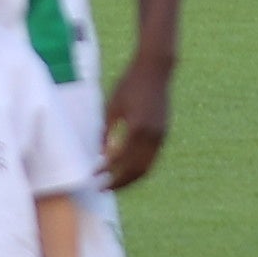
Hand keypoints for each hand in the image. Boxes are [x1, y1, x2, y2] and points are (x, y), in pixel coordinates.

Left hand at [98, 47, 172, 191]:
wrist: (156, 69)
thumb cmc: (130, 84)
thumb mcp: (113, 106)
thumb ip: (107, 132)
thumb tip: (101, 155)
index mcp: (137, 127)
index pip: (120, 159)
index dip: (106, 170)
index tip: (93, 176)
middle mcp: (152, 135)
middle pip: (136, 170)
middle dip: (119, 182)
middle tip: (103, 187)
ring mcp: (161, 136)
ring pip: (146, 167)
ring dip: (130, 179)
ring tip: (114, 183)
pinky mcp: (164, 134)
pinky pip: (152, 159)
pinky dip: (139, 168)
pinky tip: (127, 170)